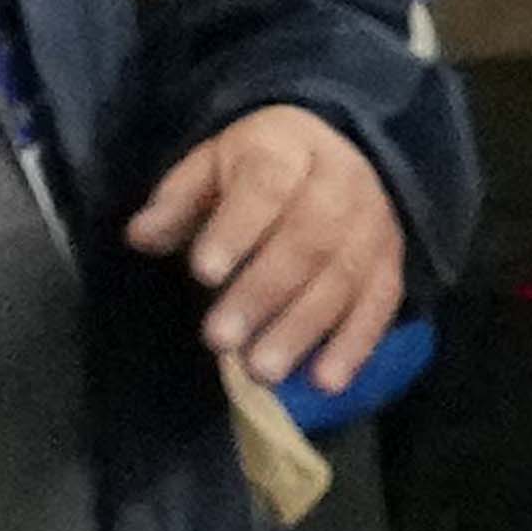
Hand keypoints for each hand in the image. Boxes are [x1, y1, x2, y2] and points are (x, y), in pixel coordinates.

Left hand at [124, 105, 409, 389]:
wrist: (337, 152)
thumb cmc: (256, 170)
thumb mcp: (210, 167)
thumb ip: (177, 202)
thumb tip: (141, 236)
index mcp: (289, 148)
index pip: (267, 185)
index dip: (237, 229)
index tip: (202, 273)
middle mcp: (342, 181)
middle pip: (309, 239)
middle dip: (263, 292)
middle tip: (219, 339)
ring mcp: (373, 224)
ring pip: (344, 277)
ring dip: (302, 328)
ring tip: (260, 371)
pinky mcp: (390, 262)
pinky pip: (381, 304)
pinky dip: (355, 345)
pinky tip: (324, 382)